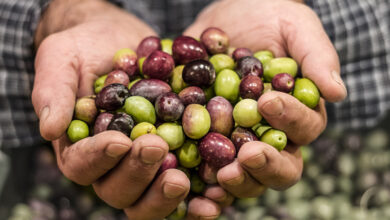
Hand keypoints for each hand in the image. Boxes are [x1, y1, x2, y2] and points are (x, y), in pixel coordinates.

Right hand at [31, 1, 203, 218]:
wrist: (122, 41)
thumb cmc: (87, 48)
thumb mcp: (62, 58)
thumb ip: (54, 91)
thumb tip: (49, 129)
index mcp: (80, 146)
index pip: (82, 165)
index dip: (99, 158)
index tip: (119, 140)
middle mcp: (111, 165)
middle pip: (117, 189)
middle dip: (136, 172)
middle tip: (157, 148)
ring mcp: (143, 166)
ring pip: (148, 197)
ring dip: (163, 193)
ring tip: (181, 176)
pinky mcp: (173, 159)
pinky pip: (182, 188)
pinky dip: (196, 198)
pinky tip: (212, 196)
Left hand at [184, 0, 346, 198]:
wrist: (224, 17)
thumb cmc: (267, 17)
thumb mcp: (294, 26)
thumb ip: (317, 56)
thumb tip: (338, 93)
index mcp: (297, 113)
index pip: (304, 129)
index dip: (290, 120)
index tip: (267, 102)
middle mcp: (271, 135)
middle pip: (280, 167)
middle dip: (265, 165)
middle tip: (247, 156)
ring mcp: (238, 141)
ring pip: (246, 176)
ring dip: (236, 179)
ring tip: (221, 173)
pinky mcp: (207, 141)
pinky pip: (207, 169)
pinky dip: (202, 180)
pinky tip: (194, 181)